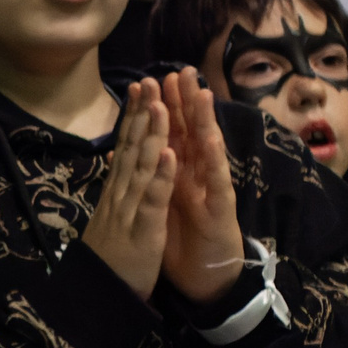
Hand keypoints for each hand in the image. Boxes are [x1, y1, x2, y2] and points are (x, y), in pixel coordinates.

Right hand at [78, 79, 175, 299]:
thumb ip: (111, 191)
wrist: (99, 299)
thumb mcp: (107, 222)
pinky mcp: (142, 230)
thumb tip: (110, 164)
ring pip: (142, 167)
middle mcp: (119, 196)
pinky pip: (153, 200)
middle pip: (130, 149)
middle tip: (147, 80)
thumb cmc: (108, 262)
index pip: (124, 149)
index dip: (132, 118)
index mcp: (115, 194)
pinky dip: (161, 176)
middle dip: (140, 114)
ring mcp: (129, 211)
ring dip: (151, 134)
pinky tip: (168, 153)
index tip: (138, 89)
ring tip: (160, 104)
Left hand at [158, 67, 244, 305]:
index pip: (167, 135)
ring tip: (200, 92)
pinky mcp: (221, 209)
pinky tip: (209, 140)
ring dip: (204, 121)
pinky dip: (212, 161)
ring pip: (208, 149)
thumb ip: (149, 177)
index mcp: (176, 174)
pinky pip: (217, 181)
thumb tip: (126, 153)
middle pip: (190, 132)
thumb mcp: (158, 204)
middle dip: (185, 102)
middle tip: (180, 70)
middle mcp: (196, 176)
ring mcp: (211, 189)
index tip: (147, 81)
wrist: (203, 277)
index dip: (158, 109)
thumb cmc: (181, 239)